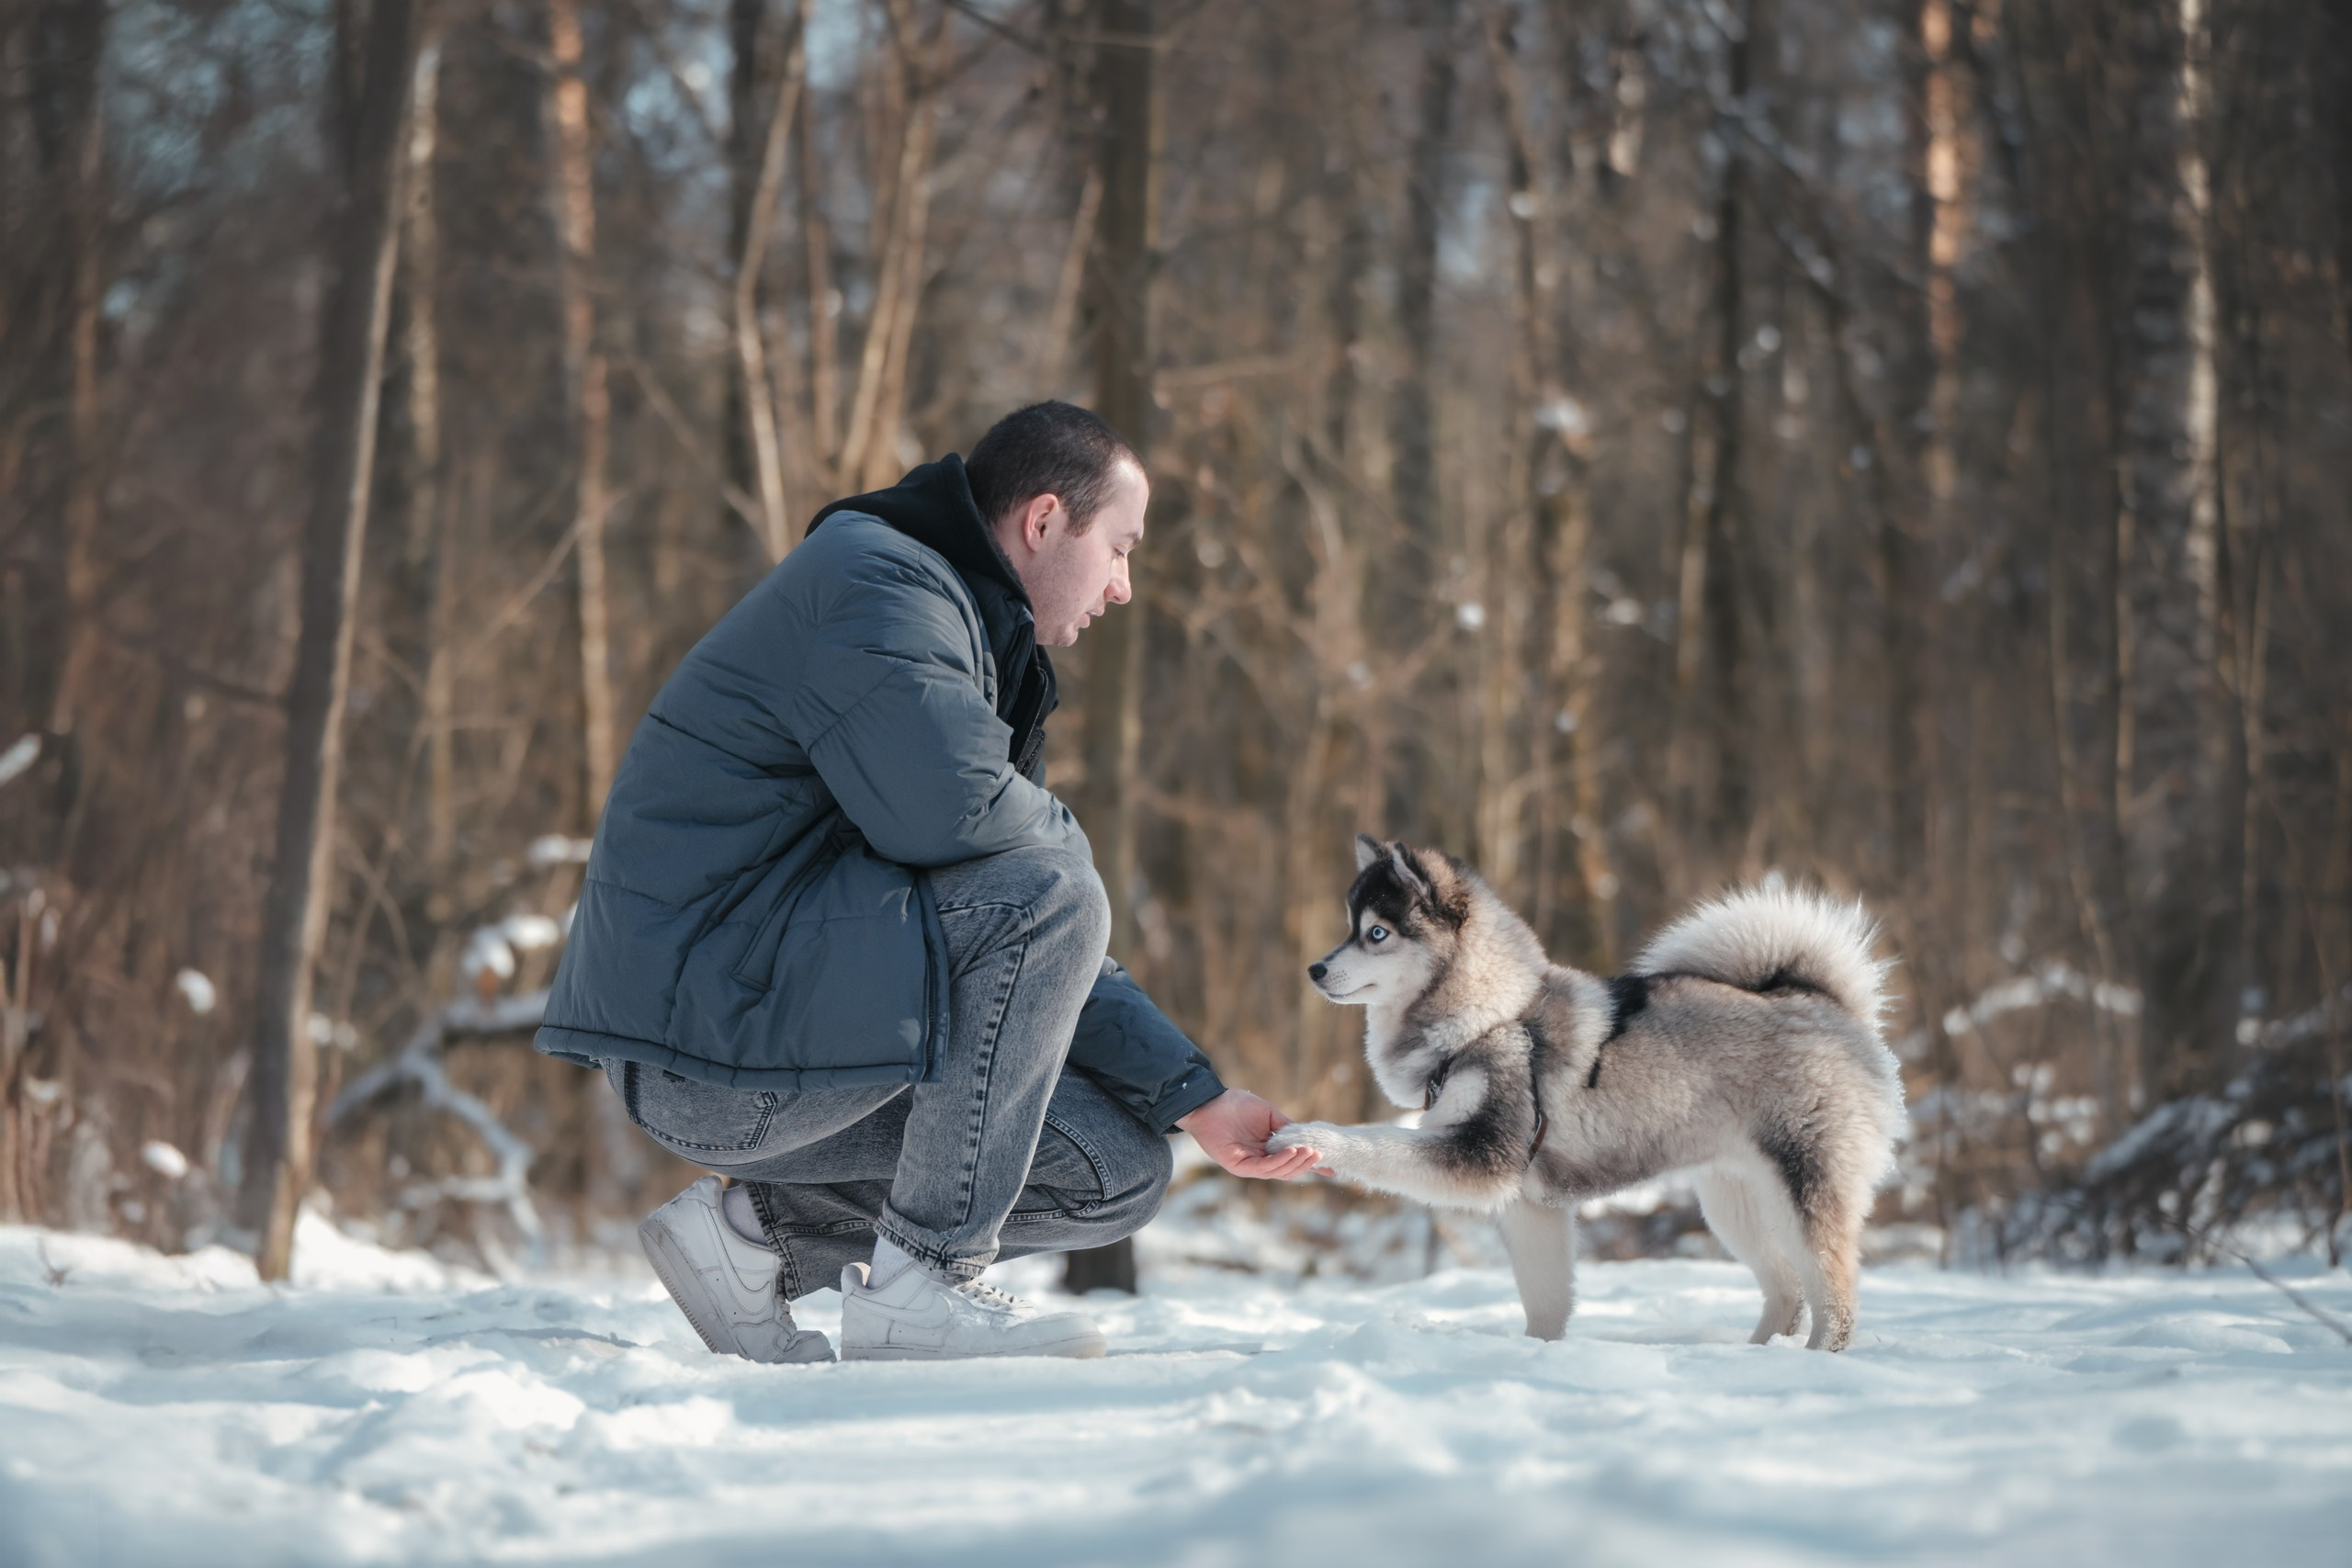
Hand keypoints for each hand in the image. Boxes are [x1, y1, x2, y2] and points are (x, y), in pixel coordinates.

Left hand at [1175, 1089, 1322, 1180]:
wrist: (1211, 1102)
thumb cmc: (1237, 1105)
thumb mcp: (1270, 1116)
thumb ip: (1287, 1128)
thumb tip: (1309, 1137)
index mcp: (1268, 1151)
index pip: (1292, 1162)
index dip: (1312, 1167)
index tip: (1332, 1170)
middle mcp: (1260, 1162)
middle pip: (1288, 1171)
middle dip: (1306, 1164)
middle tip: (1321, 1155)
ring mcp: (1249, 1165)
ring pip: (1278, 1172)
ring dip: (1296, 1162)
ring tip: (1310, 1152)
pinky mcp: (1238, 1166)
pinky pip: (1263, 1168)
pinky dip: (1279, 1161)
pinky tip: (1292, 1151)